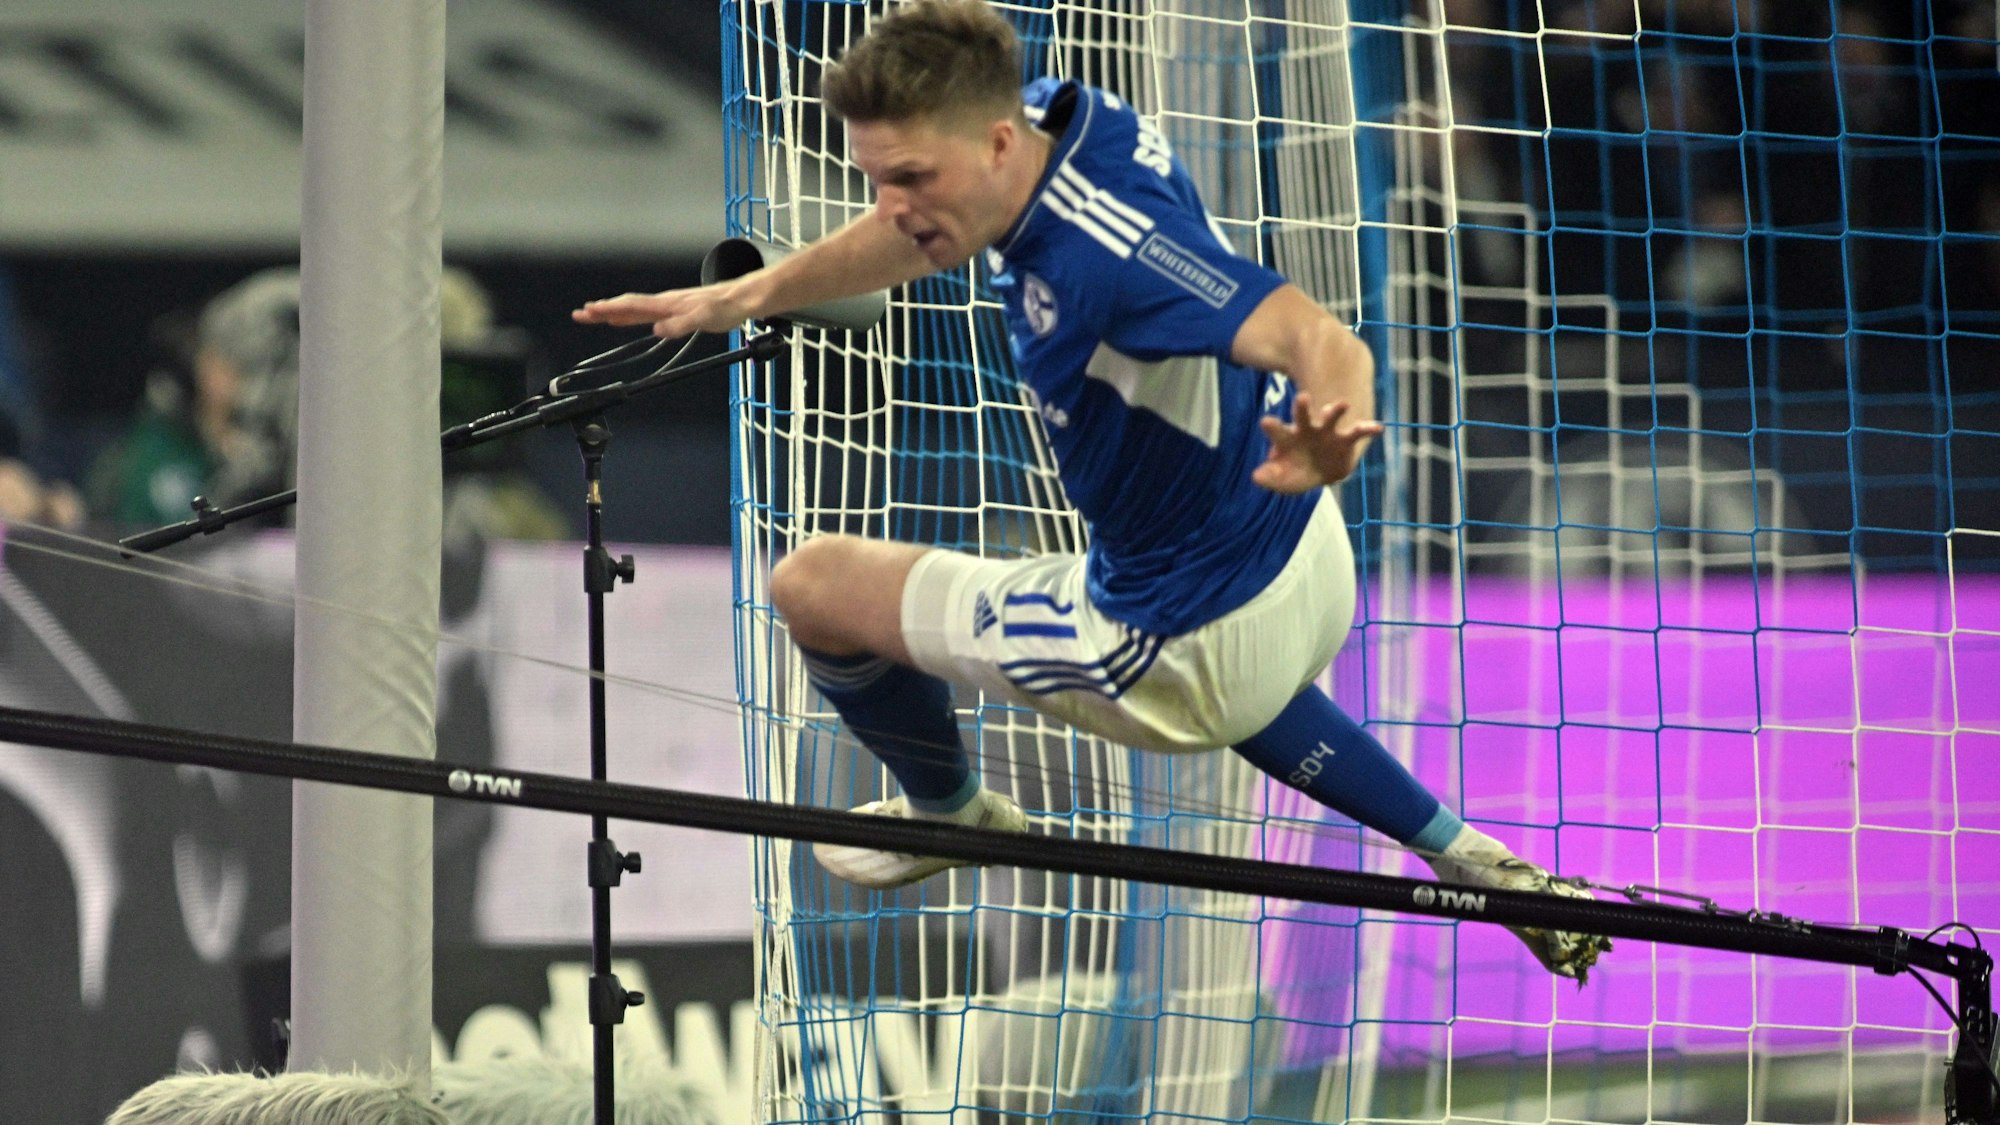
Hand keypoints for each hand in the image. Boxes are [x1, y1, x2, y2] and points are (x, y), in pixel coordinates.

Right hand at [571, 283, 750, 336]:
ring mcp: (670, 305)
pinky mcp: (676, 310)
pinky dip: (628, 315)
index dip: (611, 310)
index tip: (590, 311)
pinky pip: (645, 312)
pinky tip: (623, 319)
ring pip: (635, 308)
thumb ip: (682, 324)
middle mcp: (666, 303)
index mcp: (669, 304)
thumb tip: (658, 330)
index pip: (633, 306)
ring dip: (612, 312)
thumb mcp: (707, 319)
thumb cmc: (727, 308)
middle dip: (602, 310)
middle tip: (579, 314)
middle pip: (628, 305)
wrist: (743, 297)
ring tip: (592, 315)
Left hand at [1252, 391, 1383, 492]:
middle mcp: (1307, 431)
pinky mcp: (1345, 440)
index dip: (1272, 426)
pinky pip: (1358, 433)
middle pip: (1302, 416)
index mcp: (1287, 438)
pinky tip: (1377, 428)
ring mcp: (1327, 433)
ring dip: (1335, 410)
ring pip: (1331, 417)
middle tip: (1302, 397)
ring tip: (1342, 404)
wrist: (1322, 473)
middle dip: (1302, 407)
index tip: (1266, 421)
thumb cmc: (1297, 471)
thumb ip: (1271, 477)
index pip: (1277, 431)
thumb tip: (1256, 477)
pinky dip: (1368, 429)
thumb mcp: (1283, 479)